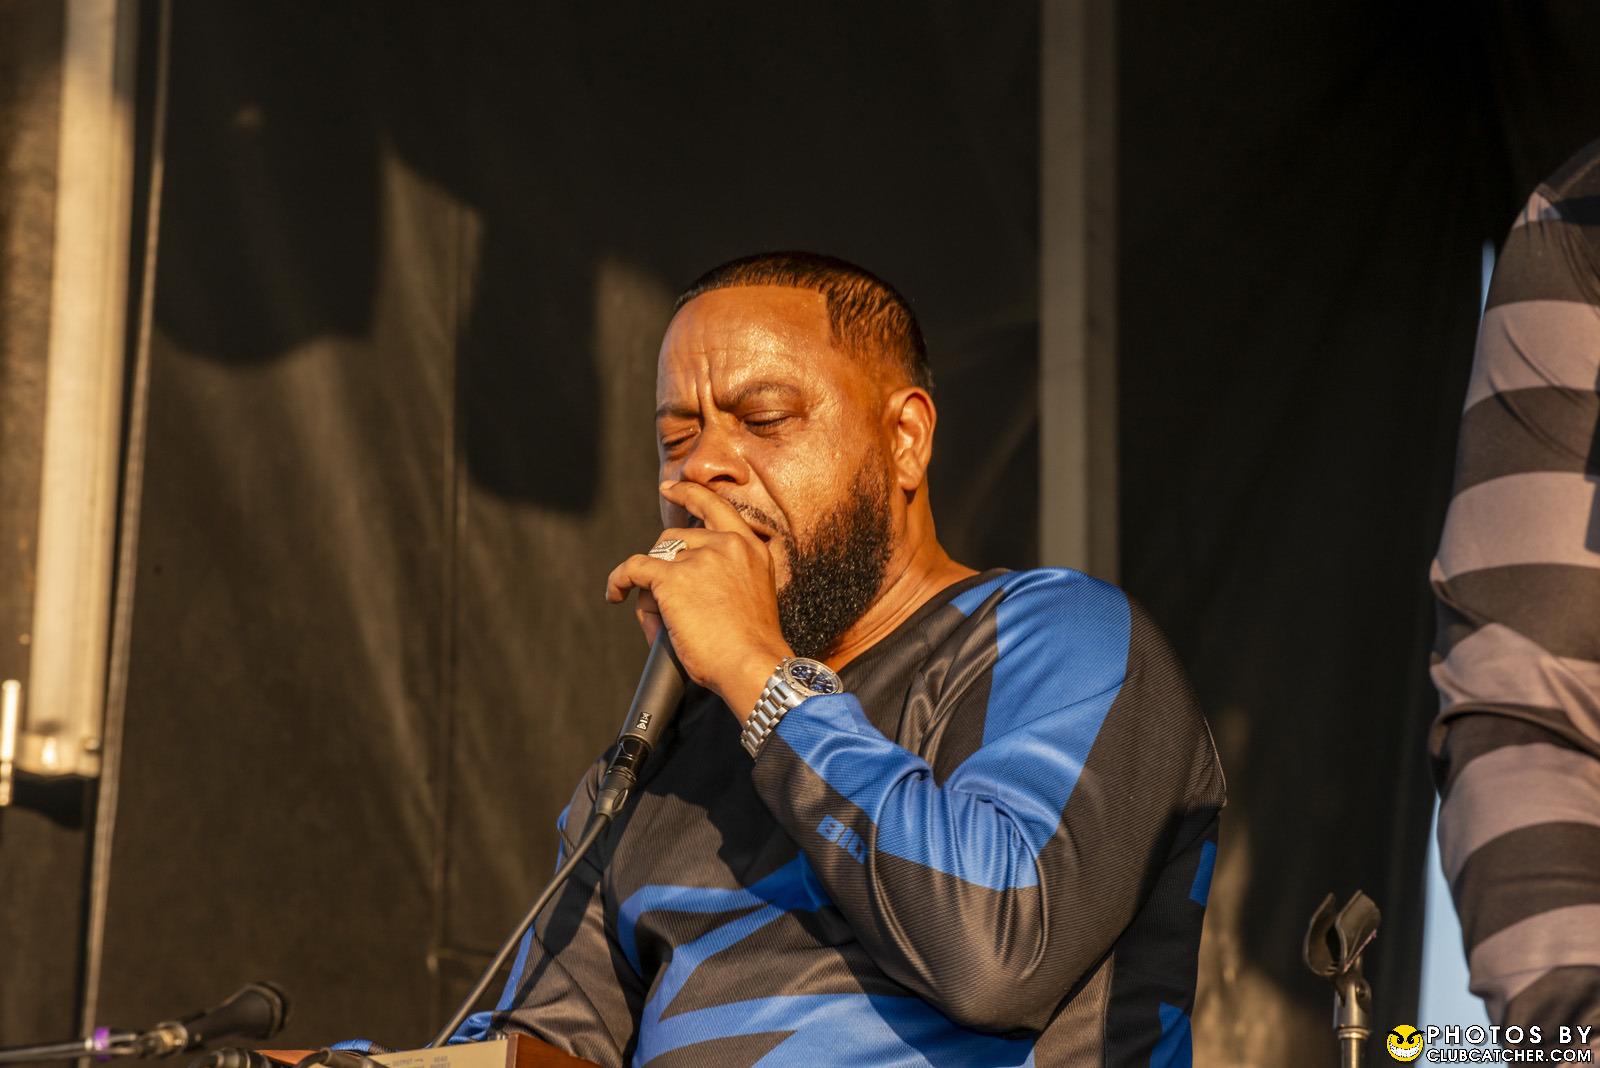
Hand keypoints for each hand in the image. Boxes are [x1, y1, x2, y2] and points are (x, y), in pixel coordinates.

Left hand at [606, 481, 792, 720]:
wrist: (753, 664)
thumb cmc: (752, 647)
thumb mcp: (752, 597)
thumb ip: (727, 578)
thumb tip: (676, 581)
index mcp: (751, 549)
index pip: (716, 507)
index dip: (688, 494)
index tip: (670, 489)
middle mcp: (727, 546)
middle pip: (676, 540)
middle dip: (664, 569)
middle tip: (666, 606)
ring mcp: (700, 558)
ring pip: (656, 561)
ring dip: (650, 590)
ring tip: (661, 623)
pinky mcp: (673, 578)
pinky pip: (633, 570)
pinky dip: (619, 581)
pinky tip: (615, 595)